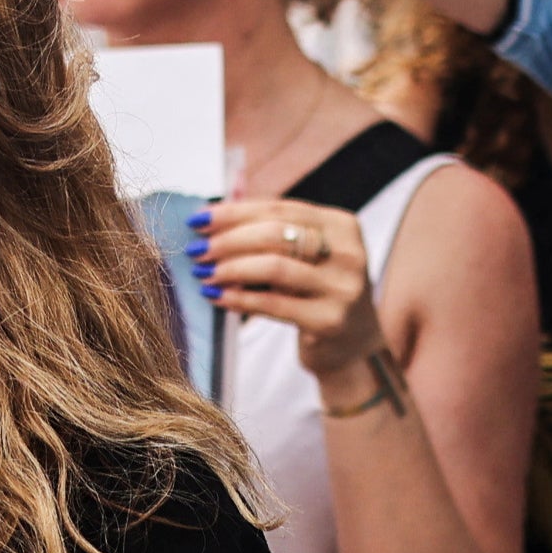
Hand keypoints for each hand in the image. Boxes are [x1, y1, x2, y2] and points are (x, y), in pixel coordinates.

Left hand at [192, 191, 386, 392]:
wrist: (354, 345)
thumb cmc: (317, 292)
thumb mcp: (306, 256)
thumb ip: (271, 232)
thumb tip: (211, 217)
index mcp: (341, 225)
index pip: (279, 208)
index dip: (234, 212)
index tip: (198, 220)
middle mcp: (348, 252)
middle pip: (275, 234)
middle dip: (228, 240)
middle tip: (196, 250)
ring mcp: (343, 288)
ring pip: (274, 267)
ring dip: (230, 268)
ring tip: (204, 273)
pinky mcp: (330, 321)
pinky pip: (274, 304)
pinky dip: (239, 298)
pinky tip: (217, 297)